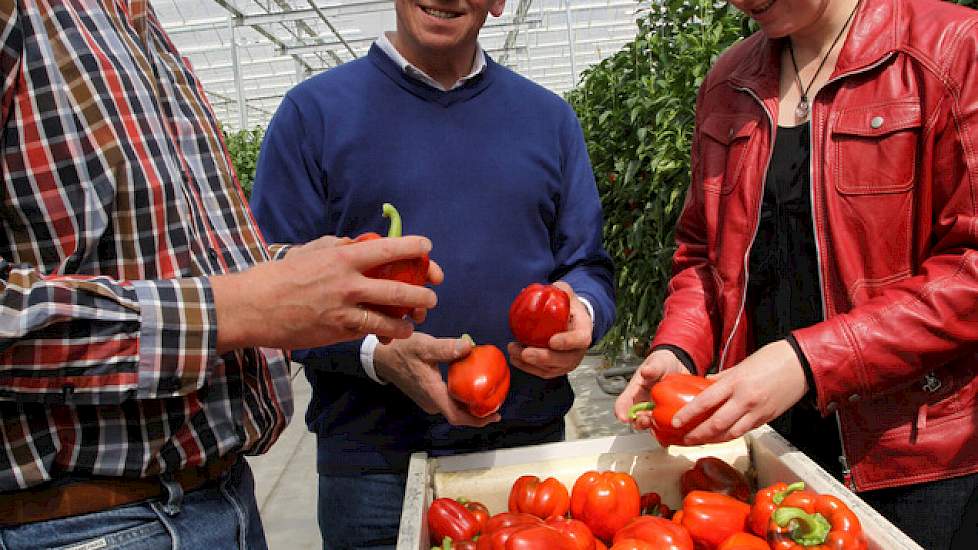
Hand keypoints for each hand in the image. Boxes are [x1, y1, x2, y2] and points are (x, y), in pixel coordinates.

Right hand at [213, 234, 437, 351]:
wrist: (253, 307)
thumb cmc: (279, 276)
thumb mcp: (310, 251)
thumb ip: (338, 246)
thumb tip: (360, 243)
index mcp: (342, 258)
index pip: (388, 249)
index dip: (414, 248)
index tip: (426, 249)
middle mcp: (349, 284)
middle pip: (399, 290)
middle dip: (422, 294)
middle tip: (431, 294)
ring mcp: (345, 311)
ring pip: (389, 319)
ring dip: (407, 321)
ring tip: (413, 321)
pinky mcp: (338, 333)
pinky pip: (369, 332)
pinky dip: (383, 333)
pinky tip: (389, 334)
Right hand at [374, 333, 500, 426]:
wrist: (382, 357)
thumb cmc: (402, 351)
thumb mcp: (424, 345)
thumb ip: (446, 348)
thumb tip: (469, 347)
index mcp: (432, 393)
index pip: (456, 416)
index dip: (477, 420)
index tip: (495, 416)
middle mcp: (431, 402)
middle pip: (459, 414)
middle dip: (479, 411)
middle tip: (498, 399)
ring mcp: (429, 401)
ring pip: (454, 407)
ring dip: (471, 403)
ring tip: (490, 392)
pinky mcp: (428, 396)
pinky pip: (449, 401)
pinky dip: (462, 397)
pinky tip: (472, 384)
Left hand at [508, 282, 591, 378]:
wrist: (573, 322)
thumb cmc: (568, 308)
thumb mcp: (566, 294)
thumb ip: (558, 290)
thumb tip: (535, 290)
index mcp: (584, 330)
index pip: (580, 339)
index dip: (567, 342)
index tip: (552, 341)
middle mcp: (578, 351)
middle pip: (563, 360)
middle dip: (543, 358)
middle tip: (525, 352)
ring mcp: (567, 362)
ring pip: (550, 369)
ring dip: (530, 364)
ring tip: (513, 351)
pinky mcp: (556, 368)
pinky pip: (542, 372)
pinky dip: (527, 368)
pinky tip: (515, 358)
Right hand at [613, 348, 688, 428]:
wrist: (678, 366)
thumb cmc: (662, 364)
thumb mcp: (658, 362)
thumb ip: (653, 367)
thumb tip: (646, 371)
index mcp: (635, 391)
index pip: (623, 403)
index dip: (621, 411)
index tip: (623, 417)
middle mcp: (642, 404)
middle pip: (636, 418)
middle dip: (639, 422)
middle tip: (646, 420)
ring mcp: (655, 411)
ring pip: (651, 425)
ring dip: (654, 429)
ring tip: (661, 428)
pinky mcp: (667, 416)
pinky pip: (665, 428)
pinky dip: (668, 433)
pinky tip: (674, 433)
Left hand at [671, 340, 807, 444]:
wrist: (802, 364)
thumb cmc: (773, 359)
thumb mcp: (742, 365)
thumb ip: (722, 378)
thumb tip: (705, 384)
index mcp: (736, 382)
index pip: (706, 401)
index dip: (689, 414)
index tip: (676, 422)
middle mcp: (745, 399)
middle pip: (716, 424)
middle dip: (698, 434)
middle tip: (685, 438)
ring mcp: (757, 411)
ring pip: (730, 433)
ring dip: (713, 440)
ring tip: (699, 441)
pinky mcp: (766, 418)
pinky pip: (744, 431)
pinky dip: (730, 436)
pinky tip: (720, 438)